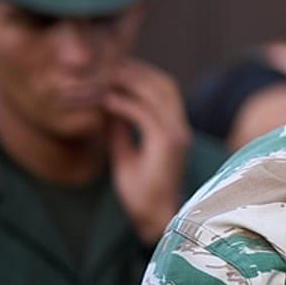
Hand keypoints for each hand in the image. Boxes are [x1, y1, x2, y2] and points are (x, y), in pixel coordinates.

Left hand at [105, 58, 191, 245]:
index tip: (116, 68)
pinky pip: (144, 113)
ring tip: (107, 76)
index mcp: (174, 129)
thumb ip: (121, 132)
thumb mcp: (127, 155)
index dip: (142, 75)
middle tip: (108, 65)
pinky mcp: (167, 144)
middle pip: (164, 84)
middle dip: (137, 71)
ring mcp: (176, 134)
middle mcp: (180, 127)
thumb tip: (108, 111)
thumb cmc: (142, 193)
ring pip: (159, 92)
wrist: (155, 219)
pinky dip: (125, 103)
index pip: (164, 90)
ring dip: (132, 81)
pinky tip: (106, 101)